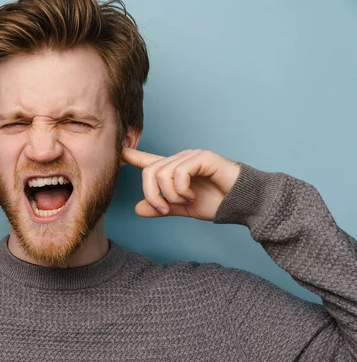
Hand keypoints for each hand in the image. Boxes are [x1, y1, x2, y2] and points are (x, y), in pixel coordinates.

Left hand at [122, 148, 240, 220]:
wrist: (242, 203)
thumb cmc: (217, 203)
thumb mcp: (183, 208)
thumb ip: (161, 208)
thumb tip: (137, 209)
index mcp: (174, 170)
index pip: (149, 161)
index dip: (133, 156)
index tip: (119, 152)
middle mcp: (179, 160)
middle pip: (149, 172)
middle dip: (152, 195)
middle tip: (165, 209)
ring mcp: (190, 156)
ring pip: (161, 173)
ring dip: (171, 195)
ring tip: (186, 201)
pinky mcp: (202, 157)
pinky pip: (178, 173)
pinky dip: (181, 190)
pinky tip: (193, 195)